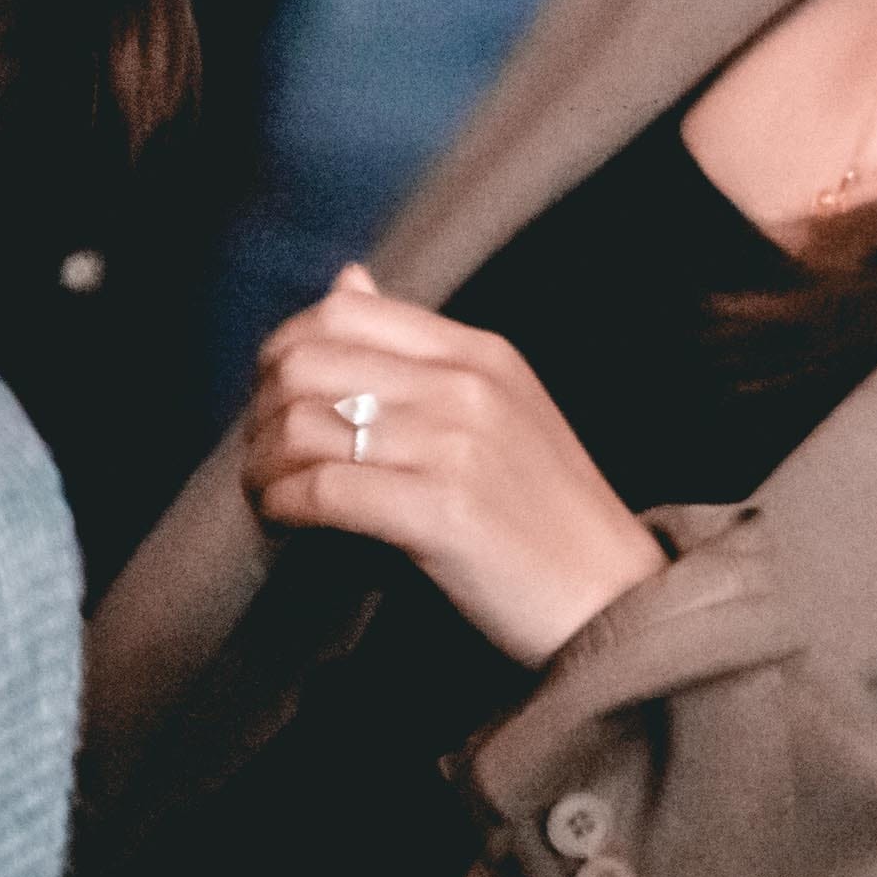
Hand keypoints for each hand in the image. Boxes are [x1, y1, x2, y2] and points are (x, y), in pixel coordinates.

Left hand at [244, 266, 672, 670]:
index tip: (277, 404)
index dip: (284, 355)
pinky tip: (284, 525)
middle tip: (262, 458)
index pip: (342, 311)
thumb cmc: (546, 514)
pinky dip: (283, 507)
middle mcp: (466, 386)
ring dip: (263, 468)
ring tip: (269, 498)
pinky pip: (322, 492)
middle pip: (305, 364)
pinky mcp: (443, 513)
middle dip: (262, 413)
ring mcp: (456, 447)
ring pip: (303, 428)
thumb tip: (347, 278)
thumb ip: (418, 351)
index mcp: (479, 352)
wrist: (614, 598)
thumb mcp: (498, 407)